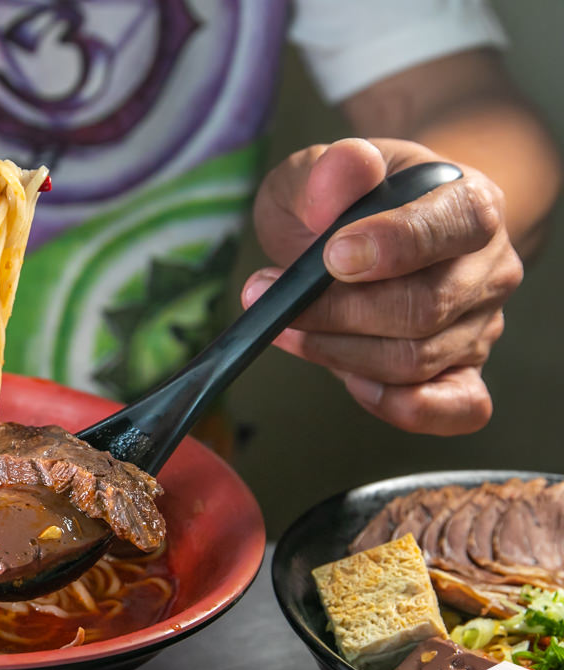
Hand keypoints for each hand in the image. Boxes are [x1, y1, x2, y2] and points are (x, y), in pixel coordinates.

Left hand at [242, 137, 520, 434]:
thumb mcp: (320, 171)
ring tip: (285, 328)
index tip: (332, 256)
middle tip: (273, 298)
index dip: (395, 246)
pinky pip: (456, 407)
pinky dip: (403, 406)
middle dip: (338, 312)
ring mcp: (480, 323)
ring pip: (416, 360)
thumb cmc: (345, 203)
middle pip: (424, 308)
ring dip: (338, 352)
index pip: (456, 225)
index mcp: (468, 201)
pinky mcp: (462, 370)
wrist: (364, 234)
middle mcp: (487, 266)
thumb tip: (347, 169)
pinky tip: (353, 385)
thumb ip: (329, 169)